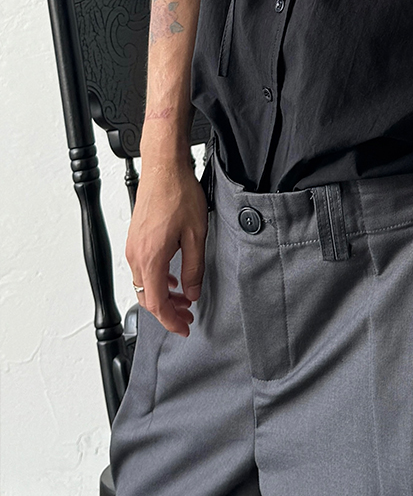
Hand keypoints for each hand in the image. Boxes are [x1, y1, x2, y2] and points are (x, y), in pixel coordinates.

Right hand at [125, 159, 207, 336]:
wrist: (164, 168)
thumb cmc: (178, 194)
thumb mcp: (196, 235)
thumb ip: (194, 269)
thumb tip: (192, 293)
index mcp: (151, 257)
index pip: (156, 303)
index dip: (170, 320)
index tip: (184, 327)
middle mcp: (136, 255)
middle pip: (148, 297)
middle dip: (167, 311)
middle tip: (187, 316)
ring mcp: (133, 246)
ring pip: (145, 284)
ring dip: (163, 295)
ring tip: (183, 300)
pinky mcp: (135, 239)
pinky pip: (143, 269)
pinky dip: (157, 280)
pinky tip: (173, 278)